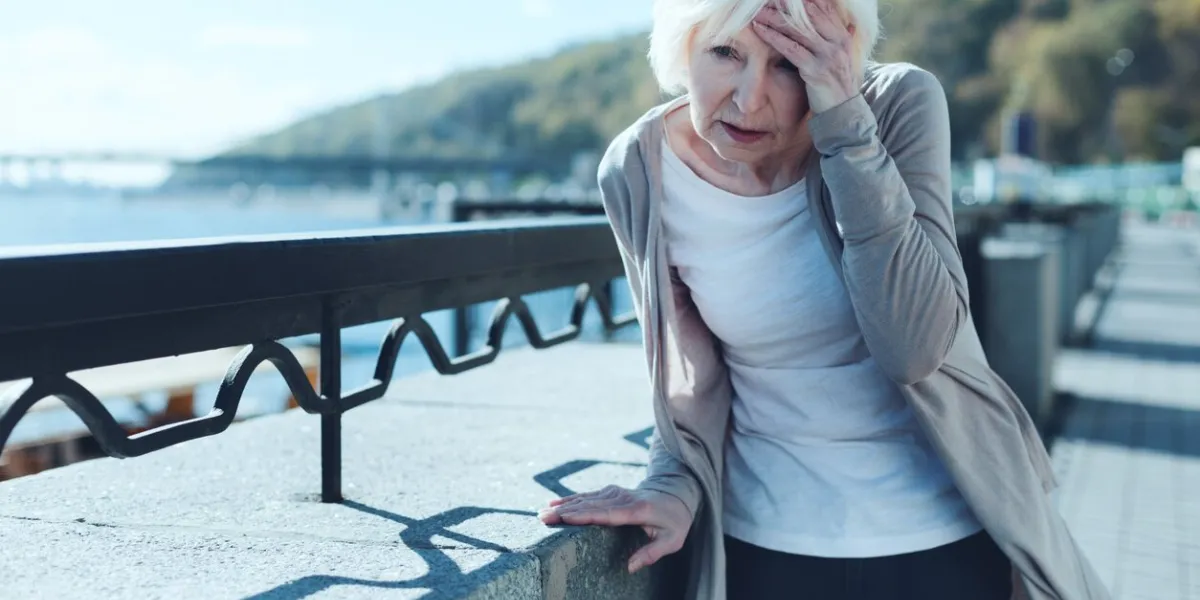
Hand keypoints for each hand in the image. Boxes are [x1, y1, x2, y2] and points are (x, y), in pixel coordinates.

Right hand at [538, 485, 692, 573]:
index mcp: (636, 511)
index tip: (564, 518)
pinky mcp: (611, 491)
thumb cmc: (674, 521)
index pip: (606, 513)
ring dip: (563, 505)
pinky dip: (570, 499)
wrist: (678, 494)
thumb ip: (651, 553)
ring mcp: (616, 492)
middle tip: (543, 519)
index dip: (584, 515)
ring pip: (586, 499)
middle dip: (565, 512)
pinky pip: (588, 495)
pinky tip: (554, 503)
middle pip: (590, 505)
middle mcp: (623, 498)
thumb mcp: (672, 541)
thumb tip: (630, 567)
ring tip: (542, 514)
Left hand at [752, 0, 860, 112]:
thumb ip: (841, 40)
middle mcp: (838, 42)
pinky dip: (773, 37)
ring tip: (758, 12)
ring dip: (775, 18)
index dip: (805, 0)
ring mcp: (828, 56)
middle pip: (809, 15)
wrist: (844, 113)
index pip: (824, 9)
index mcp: (843, 37)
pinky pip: (791, 48)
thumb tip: (846, 25)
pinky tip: (760, 30)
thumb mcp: (842, 59)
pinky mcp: (815, 70)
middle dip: (787, 6)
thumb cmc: (838, 86)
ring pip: (798, 30)